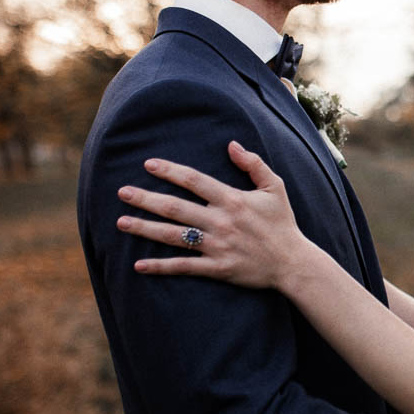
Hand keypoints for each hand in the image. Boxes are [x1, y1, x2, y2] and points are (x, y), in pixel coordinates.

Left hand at [116, 141, 310, 289]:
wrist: (293, 263)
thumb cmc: (283, 223)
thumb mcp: (275, 187)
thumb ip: (254, 164)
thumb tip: (232, 145)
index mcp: (232, 200)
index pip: (195, 181)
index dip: (171, 171)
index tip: (148, 164)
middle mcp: (221, 222)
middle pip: (176, 207)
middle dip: (146, 199)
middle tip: (122, 192)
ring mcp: (217, 246)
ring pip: (174, 236)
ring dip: (145, 229)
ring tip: (121, 222)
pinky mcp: (217, 268)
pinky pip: (183, 267)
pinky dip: (160, 267)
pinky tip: (139, 265)